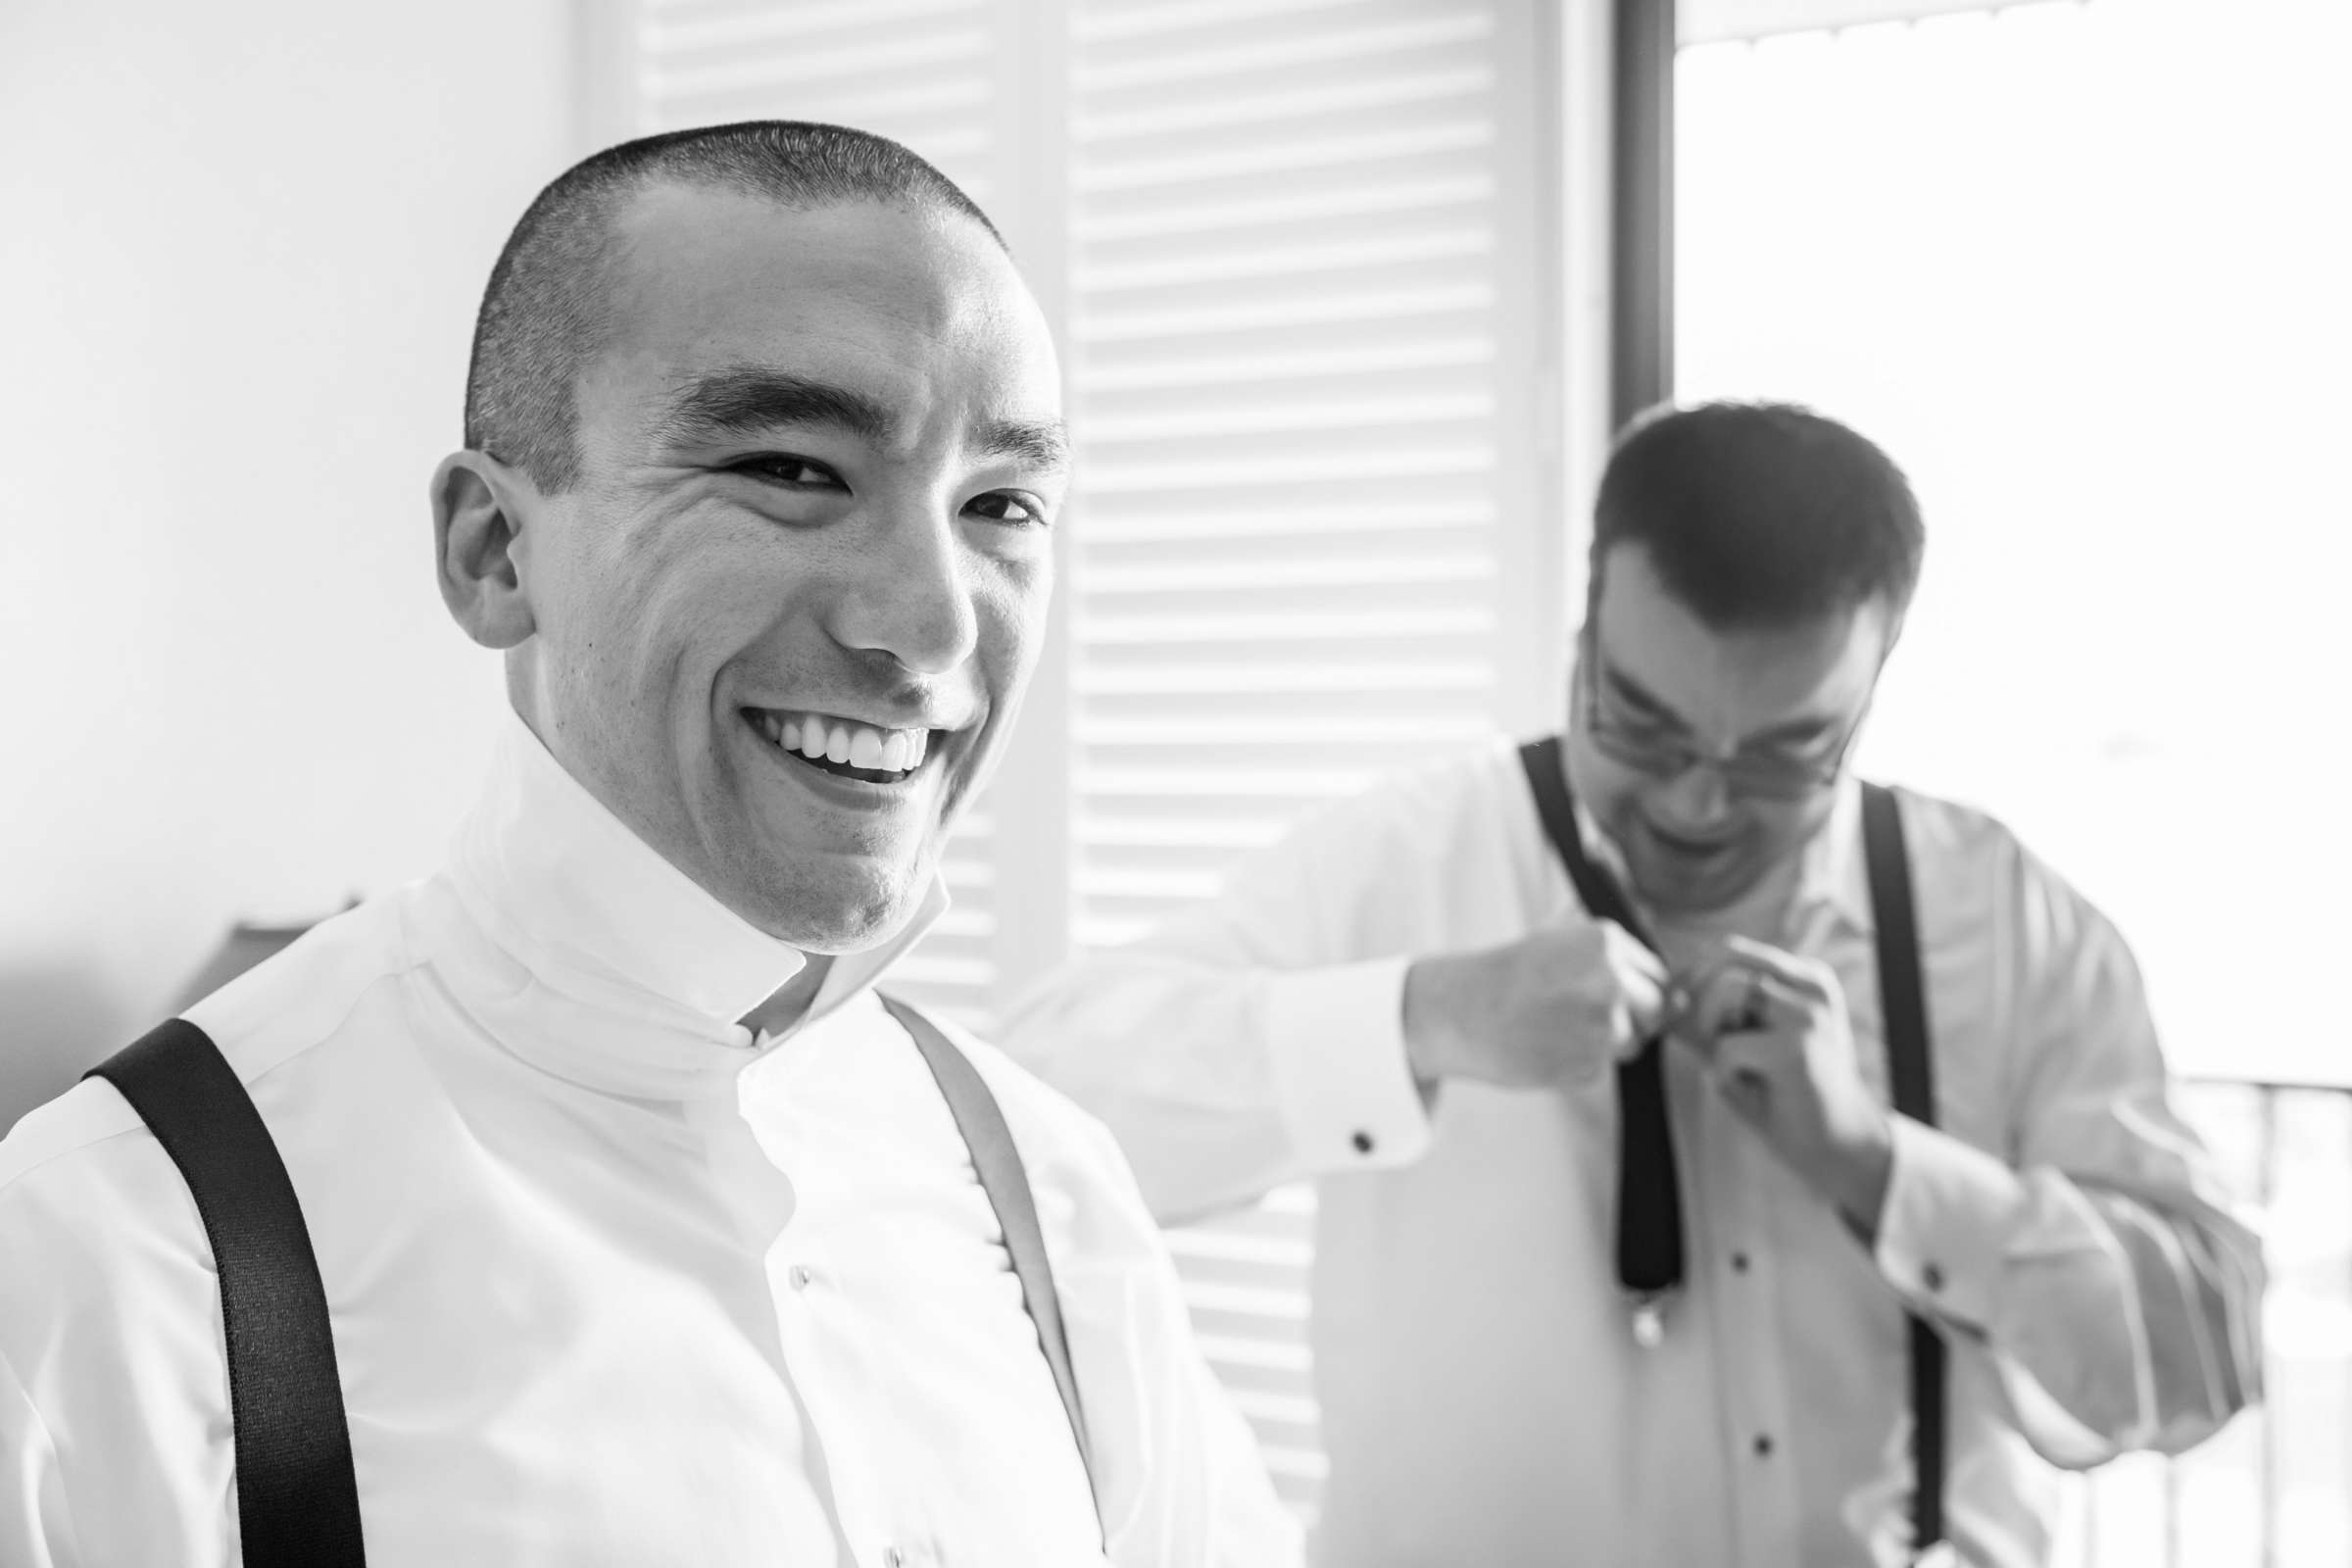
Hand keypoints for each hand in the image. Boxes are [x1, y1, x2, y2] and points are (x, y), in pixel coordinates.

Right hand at [1402, 920, 1668, 1091]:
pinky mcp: (1589, 1064)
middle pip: (1655, 1012)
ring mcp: (1603, 1024)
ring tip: (1555, 1026)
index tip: (1603, 995)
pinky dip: (1578, 1062)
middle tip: (1577, 1014)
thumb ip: (1619, 959)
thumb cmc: (1508, 975)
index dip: (1635, 991)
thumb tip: (1680, 999)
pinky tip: (1545, 1045)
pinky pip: (1602, 1067)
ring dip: (1602, 1042)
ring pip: (1631, 1043)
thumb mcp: (1561, 941)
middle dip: (1629, 1018)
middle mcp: (1612, 980)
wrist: (1459, 1010)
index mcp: (1607, 943)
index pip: (1658, 976)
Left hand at [1676, 935, 1894, 1232]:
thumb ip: (1714, 1012)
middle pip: (1726, 961)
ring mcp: (1809, 1014)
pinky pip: (1727, 1047)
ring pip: (1726, 991)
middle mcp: (1812, 986)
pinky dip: (1726, 1073)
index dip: (1691, 976)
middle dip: (1697, 999)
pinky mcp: (1798, 1049)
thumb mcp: (1747, 1039)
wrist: (1839, 1147)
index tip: (1675, 1008)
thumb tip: (1662, 992)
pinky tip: (1756, 1092)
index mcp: (1805, 977)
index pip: (1731, 950)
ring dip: (1713, 1033)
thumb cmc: (1785, 1094)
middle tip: (1704, 1041)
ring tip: (1735, 1065)